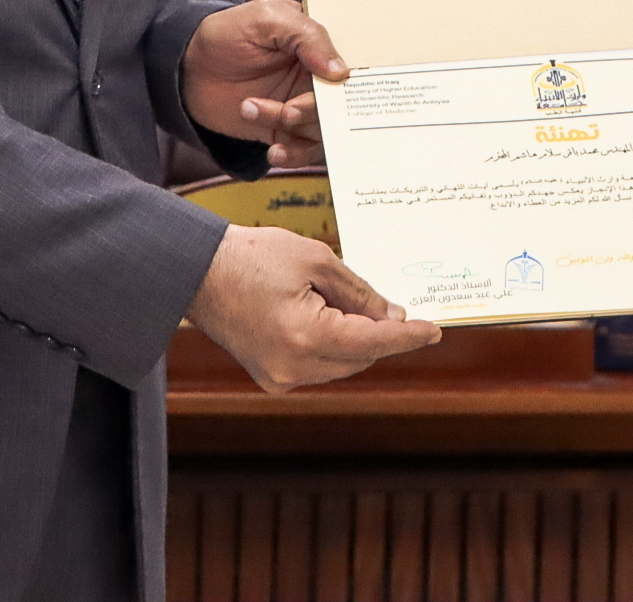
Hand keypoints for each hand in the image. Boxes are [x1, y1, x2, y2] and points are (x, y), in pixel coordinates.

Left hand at [181, 0, 344, 164]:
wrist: (185, 66)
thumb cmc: (227, 32)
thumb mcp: (266, 19)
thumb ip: (307, 36)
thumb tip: (341, 71)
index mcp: (322, 44)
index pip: (356, 63)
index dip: (356, 79)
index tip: (341, 88)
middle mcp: (318, 77)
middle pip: (343, 103)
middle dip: (318, 111)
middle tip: (290, 109)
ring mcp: (302, 105)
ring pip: (323, 130)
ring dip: (294, 128)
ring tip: (254, 110)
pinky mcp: (284, 130)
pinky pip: (302, 151)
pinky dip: (293, 155)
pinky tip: (274, 151)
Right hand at [185, 224, 441, 391]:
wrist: (198, 270)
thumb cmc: (253, 255)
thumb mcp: (316, 260)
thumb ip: (359, 292)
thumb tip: (392, 316)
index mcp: (306, 337)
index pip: (373, 342)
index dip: (407, 336)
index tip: (434, 330)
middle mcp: (293, 367)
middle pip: (360, 358)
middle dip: (378, 333)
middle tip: (387, 303)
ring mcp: (279, 377)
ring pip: (341, 365)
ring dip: (354, 340)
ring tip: (341, 301)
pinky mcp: (270, 377)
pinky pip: (318, 366)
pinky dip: (332, 347)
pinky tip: (325, 317)